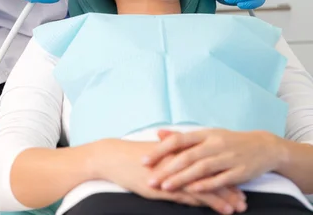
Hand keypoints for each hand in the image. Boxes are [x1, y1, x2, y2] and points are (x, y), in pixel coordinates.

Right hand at [97, 139, 246, 213]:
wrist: (115, 158)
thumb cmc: (133, 158)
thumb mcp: (156, 156)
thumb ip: (171, 160)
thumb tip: (182, 166)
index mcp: (179, 150)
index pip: (207, 161)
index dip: (223, 172)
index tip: (237, 180)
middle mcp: (182, 159)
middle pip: (212, 173)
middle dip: (230, 186)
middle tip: (244, 197)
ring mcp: (177, 173)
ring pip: (207, 185)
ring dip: (225, 196)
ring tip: (239, 206)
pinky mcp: (169, 186)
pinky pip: (194, 195)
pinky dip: (211, 202)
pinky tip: (223, 209)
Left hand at [142, 128, 279, 193]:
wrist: (263, 146)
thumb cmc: (230, 141)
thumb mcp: (207, 135)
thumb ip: (183, 137)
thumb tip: (159, 133)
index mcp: (205, 133)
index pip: (178, 140)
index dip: (160, 150)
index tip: (144, 160)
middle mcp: (215, 143)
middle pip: (187, 156)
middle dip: (167, 168)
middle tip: (150, 179)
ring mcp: (227, 157)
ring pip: (201, 168)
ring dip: (182, 178)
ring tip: (165, 187)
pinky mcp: (239, 171)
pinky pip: (220, 179)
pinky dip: (206, 184)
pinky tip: (193, 190)